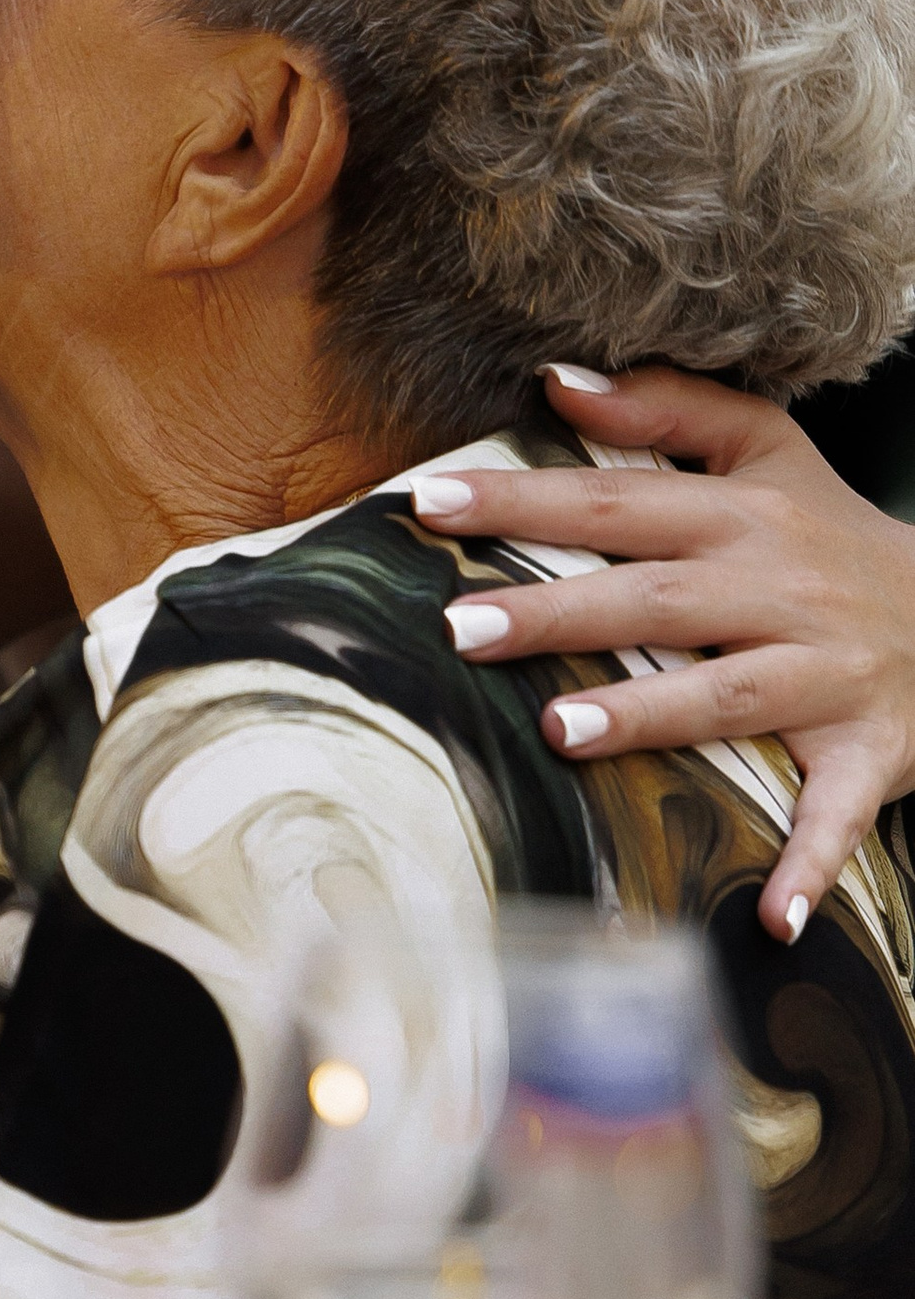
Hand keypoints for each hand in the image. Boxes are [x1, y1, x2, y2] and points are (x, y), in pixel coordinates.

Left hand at [418, 367, 914, 939]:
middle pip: (657, 597)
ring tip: (561, 732)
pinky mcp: (871, 751)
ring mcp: (827, 675)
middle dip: (560, 612)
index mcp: (745, 517)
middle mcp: (782, 591)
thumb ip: (668, 410)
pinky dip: (810, 864)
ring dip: (651, 717)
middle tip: (461, 626)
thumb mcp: (771, 450)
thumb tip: (560, 381)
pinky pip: (839, 813)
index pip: (615, 504)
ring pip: (730, 695)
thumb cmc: (832, 535)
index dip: (523, 500)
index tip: (428, 503)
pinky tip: (769, 917)